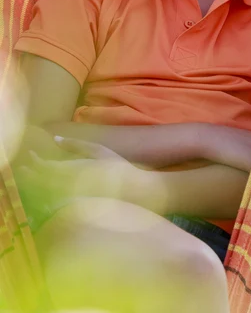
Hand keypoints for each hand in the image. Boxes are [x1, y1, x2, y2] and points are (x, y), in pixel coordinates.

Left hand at [18, 137, 146, 205]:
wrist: (132, 190)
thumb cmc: (118, 167)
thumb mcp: (99, 150)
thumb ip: (76, 145)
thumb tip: (55, 138)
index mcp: (74, 169)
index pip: (46, 167)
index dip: (35, 161)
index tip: (30, 155)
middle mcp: (70, 184)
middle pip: (43, 180)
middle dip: (32, 173)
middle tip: (26, 167)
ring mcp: (72, 196)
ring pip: (46, 191)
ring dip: (37, 183)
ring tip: (32, 177)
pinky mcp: (76, 204)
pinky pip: (55, 199)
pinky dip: (47, 193)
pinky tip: (47, 189)